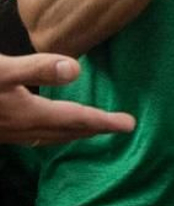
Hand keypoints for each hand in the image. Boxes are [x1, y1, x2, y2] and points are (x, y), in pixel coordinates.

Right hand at [0, 52, 134, 144]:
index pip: (76, 119)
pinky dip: (50, 133)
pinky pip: (32, 136)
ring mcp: (7, 132)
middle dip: (95, 128)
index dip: (104, 121)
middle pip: (66, 131)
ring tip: (91, 129)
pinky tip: (46, 126)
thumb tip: (75, 70)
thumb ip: (37, 69)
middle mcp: (21, 128)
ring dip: (73, 133)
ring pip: (49, 136)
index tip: (129, 124)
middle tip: (119, 126)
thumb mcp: (2, 70)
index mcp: (29, 114)